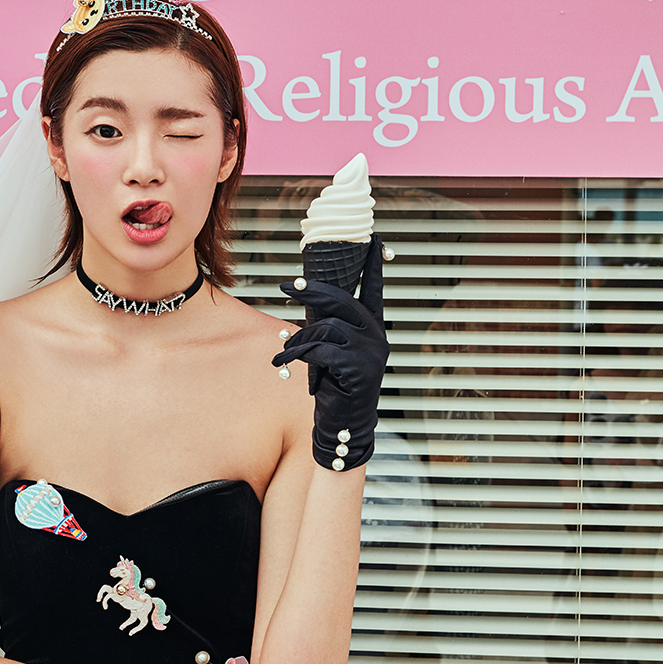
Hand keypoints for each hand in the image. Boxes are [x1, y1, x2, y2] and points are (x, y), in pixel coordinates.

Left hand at [272, 235, 388, 470]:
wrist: (342, 425)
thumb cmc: (333, 386)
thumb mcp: (330, 351)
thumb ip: (326, 327)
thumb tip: (304, 296)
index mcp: (373, 327)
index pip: (374, 289)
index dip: (373, 265)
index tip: (376, 238)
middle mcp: (377, 335)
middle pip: (342, 300)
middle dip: (311, 291)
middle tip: (285, 286)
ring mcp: (371, 351)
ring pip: (324, 328)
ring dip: (297, 341)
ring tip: (285, 355)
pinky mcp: (359, 368)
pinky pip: (320, 350)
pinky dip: (299, 358)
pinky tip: (287, 368)